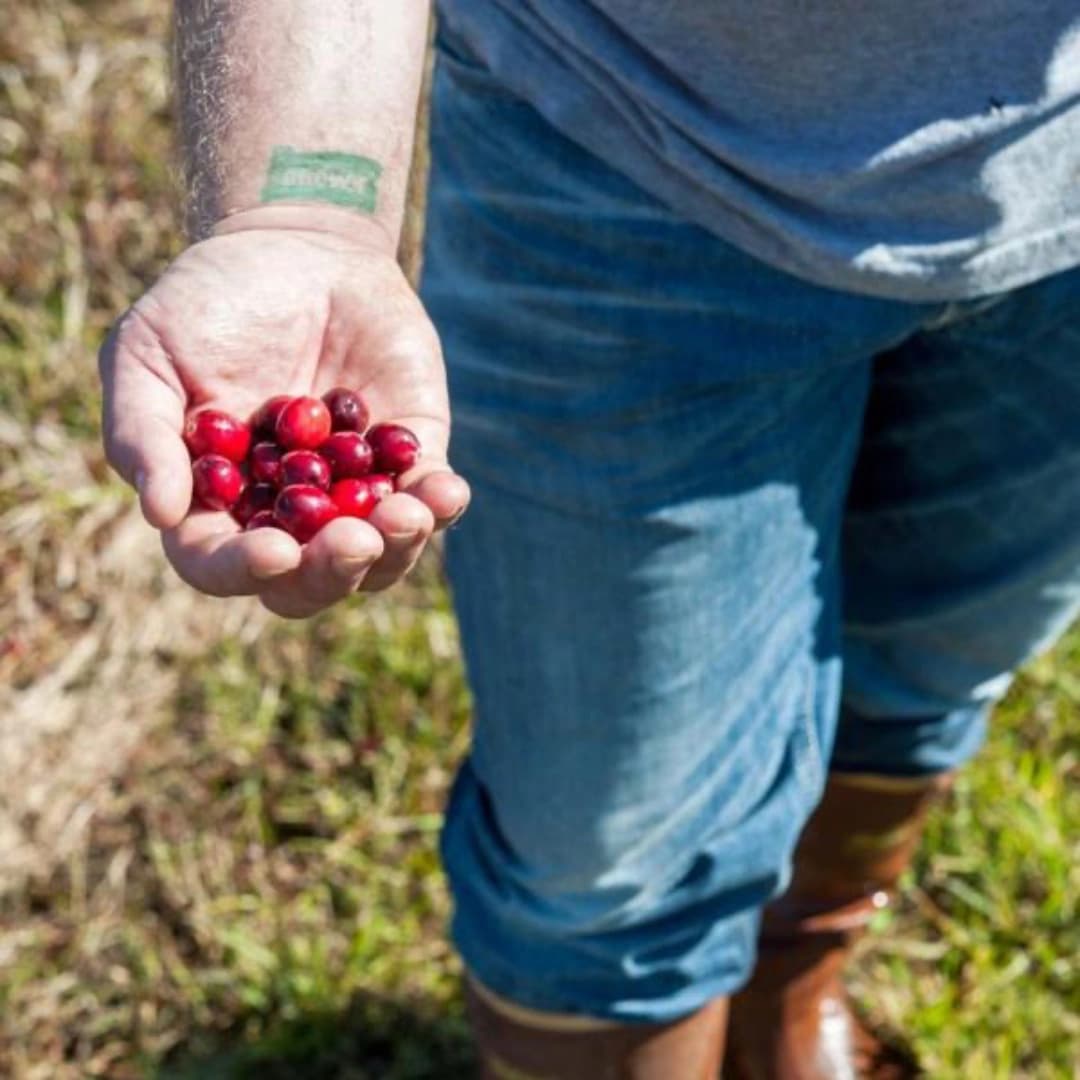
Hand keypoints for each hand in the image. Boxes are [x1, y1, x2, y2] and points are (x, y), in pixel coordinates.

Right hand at [99, 206, 468, 617]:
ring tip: (407, 514)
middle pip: (308, 582)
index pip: (220, 562)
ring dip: (397, 549)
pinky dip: (441, 506)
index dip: (243, 570)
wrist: (296, 248)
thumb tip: (161, 513)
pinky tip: (445, 490)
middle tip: (353, 541)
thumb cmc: (207, 303)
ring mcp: (351, 493)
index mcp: (217, 503)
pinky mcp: (409, 460)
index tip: (276, 552)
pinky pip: (430, 502)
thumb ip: (143, 432)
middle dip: (331, 573)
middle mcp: (286, 514)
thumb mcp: (146, 353)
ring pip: (380, 558)